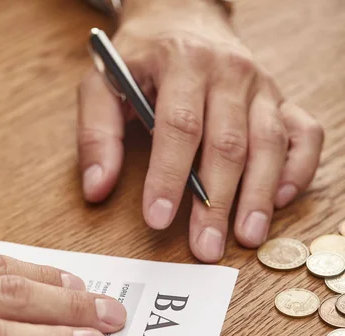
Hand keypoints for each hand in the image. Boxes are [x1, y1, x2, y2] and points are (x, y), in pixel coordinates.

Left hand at [77, 0, 323, 262]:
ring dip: (258, 196)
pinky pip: (304, 135)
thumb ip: (96, 134)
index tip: (158, 220)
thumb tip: (97, 189)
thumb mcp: (104, 83)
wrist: (185, 17)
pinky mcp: (281, 101)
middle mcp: (229, 72)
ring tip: (247, 237)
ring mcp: (261, 87)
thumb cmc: (144, 57)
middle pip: (227, 143)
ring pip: (268, 144)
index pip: (178, 125)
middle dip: (216, 202)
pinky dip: (297, 169)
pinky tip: (278, 200)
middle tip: (206, 248)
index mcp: (182, 62)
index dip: (168, 176)